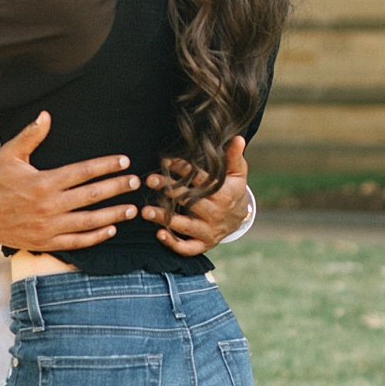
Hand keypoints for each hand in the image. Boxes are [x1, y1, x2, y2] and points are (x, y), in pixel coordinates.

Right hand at [0, 112, 141, 250]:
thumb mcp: (10, 154)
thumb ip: (31, 135)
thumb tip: (46, 115)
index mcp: (44, 181)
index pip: (83, 172)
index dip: (106, 166)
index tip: (124, 162)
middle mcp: (49, 205)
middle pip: (92, 195)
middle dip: (117, 188)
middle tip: (135, 182)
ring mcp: (48, 226)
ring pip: (89, 221)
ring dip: (113, 214)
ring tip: (131, 209)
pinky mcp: (45, 241)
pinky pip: (76, 241)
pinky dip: (95, 237)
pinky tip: (110, 230)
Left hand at [141, 136, 249, 254]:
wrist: (239, 219)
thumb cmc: (232, 190)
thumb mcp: (236, 173)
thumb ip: (233, 156)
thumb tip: (238, 138)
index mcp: (223, 194)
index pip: (201, 180)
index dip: (183, 169)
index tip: (165, 161)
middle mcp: (215, 213)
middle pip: (189, 201)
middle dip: (169, 190)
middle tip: (150, 180)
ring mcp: (208, 231)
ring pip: (184, 226)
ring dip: (164, 218)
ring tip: (146, 210)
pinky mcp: (203, 244)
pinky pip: (188, 248)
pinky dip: (173, 243)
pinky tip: (159, 233)